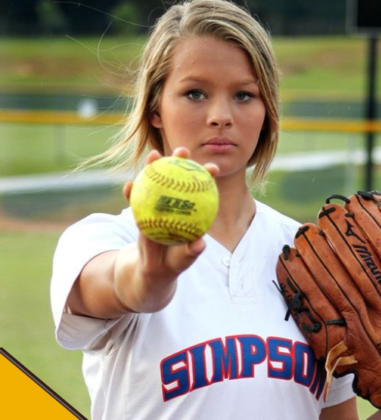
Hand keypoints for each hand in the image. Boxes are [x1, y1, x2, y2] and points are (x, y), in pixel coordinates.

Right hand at [116, 147, 218, 312]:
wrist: (152, 270)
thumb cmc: (172, 264)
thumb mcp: (182, 261)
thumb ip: (190, 253)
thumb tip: (200, 245)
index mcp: (190, 213)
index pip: (201, 190)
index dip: (207, 177)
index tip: (213, 167)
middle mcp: (174, 205)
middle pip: (179, 178)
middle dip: (181, 161)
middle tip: (182, 150)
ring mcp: (157, 206)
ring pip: (156, 183)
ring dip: (154, 168)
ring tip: (153, 156)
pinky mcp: (141, 211)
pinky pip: (136, 200)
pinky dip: (132, 193)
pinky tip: (128, 186)